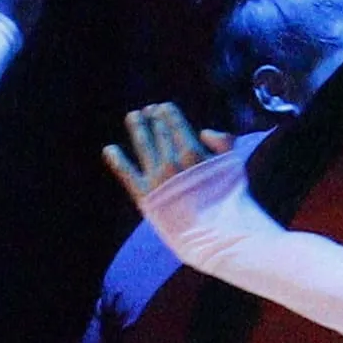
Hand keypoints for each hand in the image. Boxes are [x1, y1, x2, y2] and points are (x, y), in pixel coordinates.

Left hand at [101, 98, 230, 217]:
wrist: (216, 235)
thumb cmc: (229, 201)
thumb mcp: (232, 166)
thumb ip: (223, 143)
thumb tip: (203, 131)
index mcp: (193, 153)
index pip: (176, 126)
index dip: (168, 114)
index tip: (162, 106)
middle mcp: (172, 162)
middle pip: (159, 133)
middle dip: (153, 119)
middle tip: (147, 110)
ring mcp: (156, 179)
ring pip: (143, 146)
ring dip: (137, 128)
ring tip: (133, 117)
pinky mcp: (145, 197)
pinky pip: (126, 174)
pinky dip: (117, 160)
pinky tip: (109, 149)